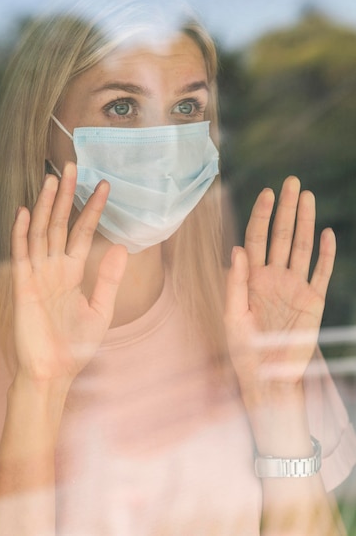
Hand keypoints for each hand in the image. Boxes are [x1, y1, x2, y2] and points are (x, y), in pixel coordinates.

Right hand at [10, 162, 127, 384]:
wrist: (54, 373)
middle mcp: (53, 268)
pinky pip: (21, 255)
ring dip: (45, 206)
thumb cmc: (75, 346)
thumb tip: (123, 246)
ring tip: (52, 179)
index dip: (92, 209)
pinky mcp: (22, 287)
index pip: (83, 233)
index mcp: (72, 272)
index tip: (105, 186)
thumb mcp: (101, 310)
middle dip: (66, 196)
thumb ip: (109, 279)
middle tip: (72, 166)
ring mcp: (37, 275)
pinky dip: (21, 233)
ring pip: (41, 233)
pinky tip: (24, 211)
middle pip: (60, 224)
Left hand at [224, 176, 335, 392]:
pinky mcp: (314, 301)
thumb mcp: (232, 316)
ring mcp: (295, 287)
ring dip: (305, 222)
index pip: (256, 238)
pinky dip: (327, 254)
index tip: (266, 192)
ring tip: (307, 197)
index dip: (260, 215)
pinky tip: (328, 233)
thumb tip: (237, 249)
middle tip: (291, 182)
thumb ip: (235, 282)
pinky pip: (322, 273)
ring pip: (302, 248)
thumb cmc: (244, 349)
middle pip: (281, 236)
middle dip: (285, 209)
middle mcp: (275, 277)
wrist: (268, 377)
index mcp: (252, 278)